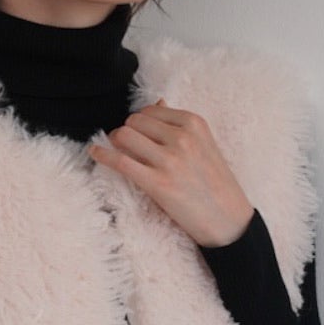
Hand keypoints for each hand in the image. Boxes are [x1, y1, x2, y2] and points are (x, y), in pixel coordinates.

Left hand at [87, 99, 254, 248]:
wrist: (229, 220)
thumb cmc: (216, 184)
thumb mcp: (204, 145)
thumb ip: (179, 125)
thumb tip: (157, 104)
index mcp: (194, 124)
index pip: (150, 111)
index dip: (138, 122)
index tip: (136, 133)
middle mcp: (182, 137)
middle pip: (134, 122)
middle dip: (125, 131)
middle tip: (124, 144)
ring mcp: (169, 160)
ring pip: (124, 136)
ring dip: (114, 142)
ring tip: (115, 151)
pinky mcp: (158, 183)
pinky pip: (119, 161)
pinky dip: (102, 155)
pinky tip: (94, 153)